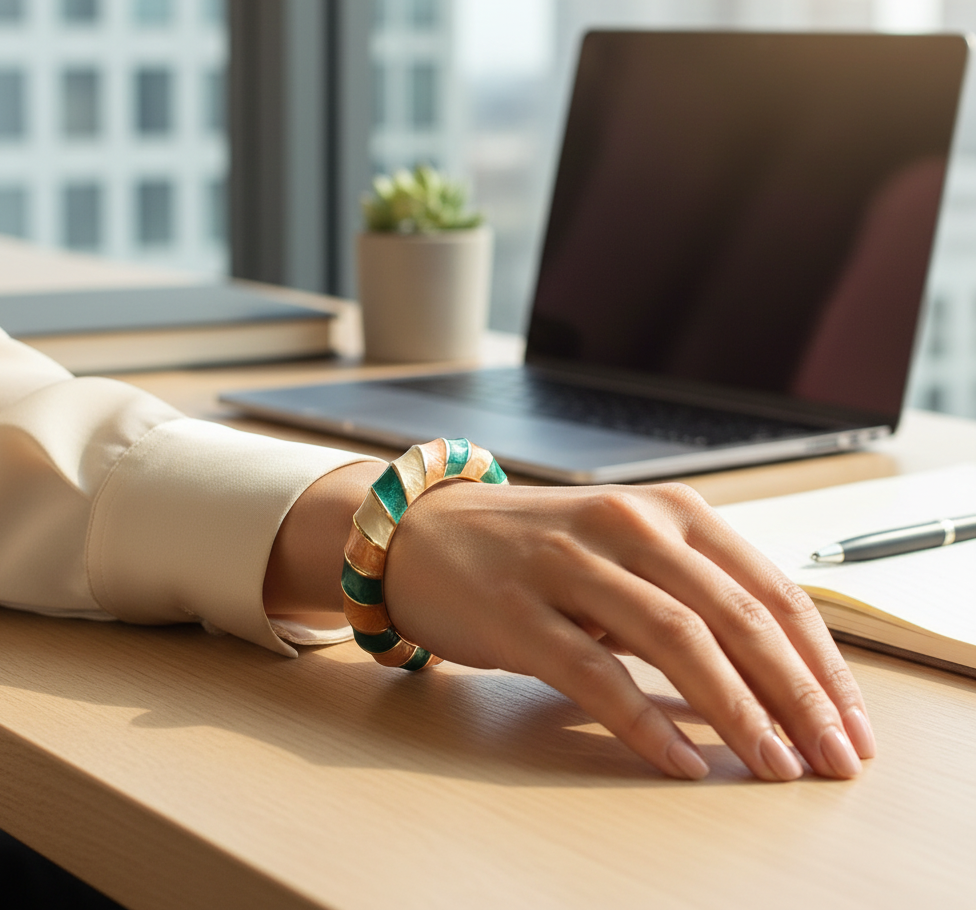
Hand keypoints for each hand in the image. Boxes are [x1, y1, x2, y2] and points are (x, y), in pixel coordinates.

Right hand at [383, 479, 875, 780]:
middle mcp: (627, 525)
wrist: (426, 531)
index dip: (819, 660)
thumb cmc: (539, 548)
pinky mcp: (517, 610)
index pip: (767, 586)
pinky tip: (680, 762)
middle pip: (733, 613)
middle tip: (829, 758)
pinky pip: (593, 672)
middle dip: (794, 694)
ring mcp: (569, 563)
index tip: (849, 722)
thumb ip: (691, 592)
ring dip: (734, 711)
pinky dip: (644, 722)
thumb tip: (777, 674)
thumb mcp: (627, 549)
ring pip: (673, 638)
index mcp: (667, 510)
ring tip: (771, 765)